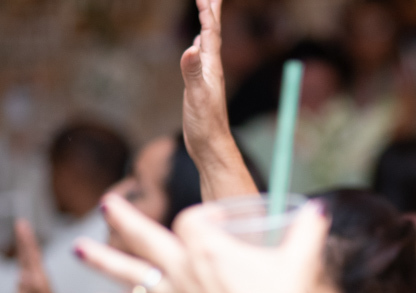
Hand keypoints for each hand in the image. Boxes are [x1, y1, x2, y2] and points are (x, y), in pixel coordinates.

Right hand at [14, 219, 63, 292]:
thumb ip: (32, 289)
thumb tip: (25, 275)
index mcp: (40, 277)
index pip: (32, 254)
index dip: (26, 240)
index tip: (22, 225)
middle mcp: (37, 275)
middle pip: (29, 252)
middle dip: (24, 238)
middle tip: (21, 223)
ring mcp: (32, 279)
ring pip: (26, 257)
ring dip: (23, 244)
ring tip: (21, 230)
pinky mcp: (27, 285)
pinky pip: (24, 266)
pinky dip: (22, 257)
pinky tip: (21, 252)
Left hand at [76, 193, 327, 292]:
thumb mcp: (299, 262)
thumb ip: (308, 231)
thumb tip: (319, 209)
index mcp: (208, 250)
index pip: (194, 220)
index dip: (206, 215)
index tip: (220, 220)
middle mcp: (182, 271)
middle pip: (143, 238)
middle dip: (123, 219)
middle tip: (105, 203)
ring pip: (129, 276)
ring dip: (101, 261)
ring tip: (77, 249)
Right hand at [181, 0, 234, 164]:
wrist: (211, 147)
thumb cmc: (206, 125)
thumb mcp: (197, 97)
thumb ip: (193, 73)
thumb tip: (192, 48)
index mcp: (212, 68)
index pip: (211, 33)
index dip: (208, 13)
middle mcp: (212, 69)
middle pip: (213, 35)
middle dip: (211, 13)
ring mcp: (207, 78)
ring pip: (208, 44)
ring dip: (207, 26)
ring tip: (206, 13)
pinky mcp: (201, 86)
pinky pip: (201, 59)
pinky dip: (200, 46)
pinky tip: (199, 46)